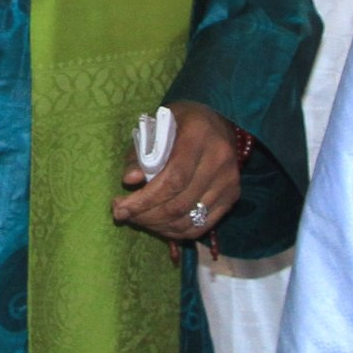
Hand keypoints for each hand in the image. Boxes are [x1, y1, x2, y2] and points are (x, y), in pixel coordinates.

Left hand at [115, 99, 240, 254]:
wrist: (216, 121)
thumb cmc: (180, 123)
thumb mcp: (155, 128)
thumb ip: (140, 154)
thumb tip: (129, 181)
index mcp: (198, 136)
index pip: (172, 179)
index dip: (145, 200)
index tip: (120, 208)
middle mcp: (219, 159)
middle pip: (179, 203)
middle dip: (145, 216)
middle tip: (123, 215)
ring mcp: (229, 180)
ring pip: (189, 219)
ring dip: (158, 226)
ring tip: (138, 220)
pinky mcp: (232, 196)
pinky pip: (202, 226)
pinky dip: (177, 232)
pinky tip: (159, 226)